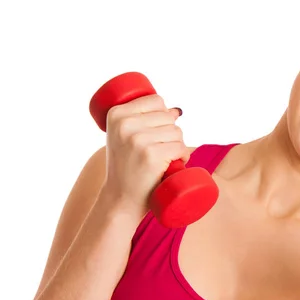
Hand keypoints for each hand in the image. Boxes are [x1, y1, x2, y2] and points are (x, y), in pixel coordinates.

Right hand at [99, 94, 190, 222]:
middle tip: (158, 151)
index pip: (156, 100)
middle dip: (171, 133)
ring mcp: (138, 140)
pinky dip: (183, 157)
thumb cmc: (127, 167)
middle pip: (168, 117)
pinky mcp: (152, 155)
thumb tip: (176, 110)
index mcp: (116, 114)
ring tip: (164, 159)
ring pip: (177, 132)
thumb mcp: (124, 138)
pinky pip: (181, 147)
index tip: (154, 132)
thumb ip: (144, 120)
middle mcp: (125, 124)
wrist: (120, 199)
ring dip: (178, 146)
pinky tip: (173, 166)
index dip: (163, 115)